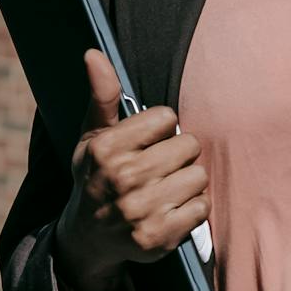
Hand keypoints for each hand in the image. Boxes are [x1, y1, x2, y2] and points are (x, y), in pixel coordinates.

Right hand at [53, 48, 209, 290]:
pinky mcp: (158, 237)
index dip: (160, 129)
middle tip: (159, 169)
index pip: (166, 117)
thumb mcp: (92, 136)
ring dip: (188, 182)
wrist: (89, 236)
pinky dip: (192, 209)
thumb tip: (93, 53)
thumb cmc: (97, 176)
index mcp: (106, 148)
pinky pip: (201, 207)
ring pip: (198, 176)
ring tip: (166, 189)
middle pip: (188, 145)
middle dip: (178, 155)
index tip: (145, 144)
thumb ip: (101, 95)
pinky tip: (171, 210)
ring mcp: (140, 210)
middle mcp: (121, 178)